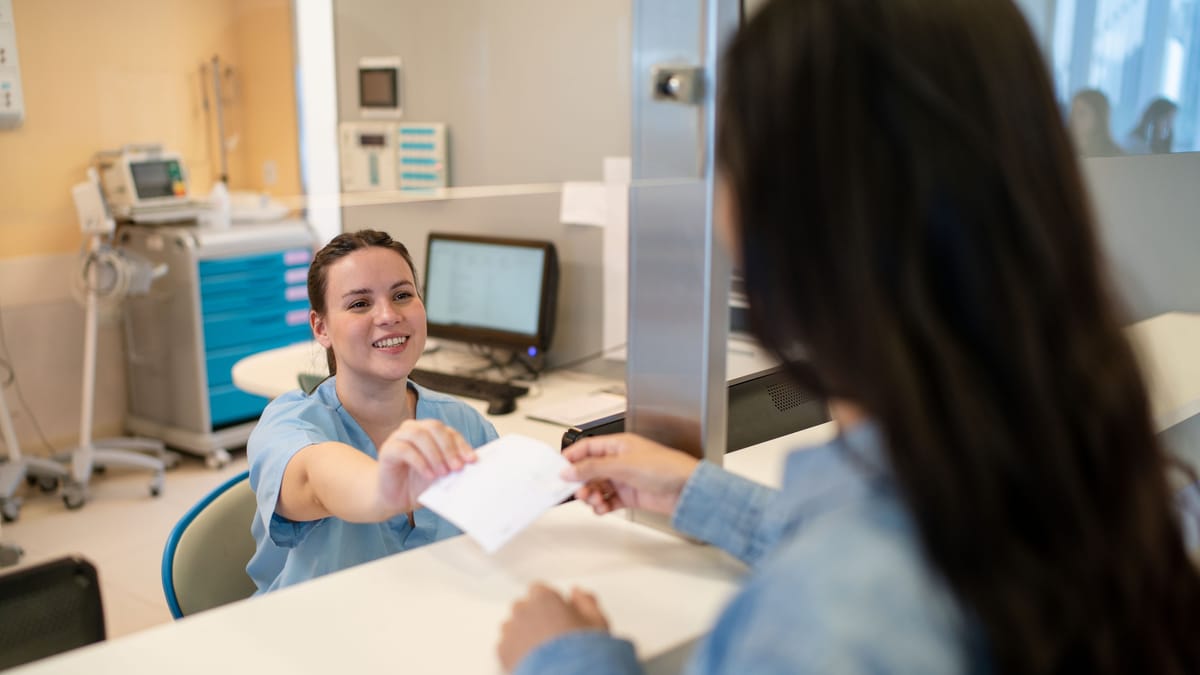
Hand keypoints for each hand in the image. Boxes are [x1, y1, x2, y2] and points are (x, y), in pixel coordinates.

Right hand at [375, 419, 476, 513]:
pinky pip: (404, 449)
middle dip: (449, 447)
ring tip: (442, 473)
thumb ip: (453, 466)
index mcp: (429, 432)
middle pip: (434, 427)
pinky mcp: (387, 449)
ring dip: (435, 454)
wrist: (394, 499)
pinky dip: (420, 462)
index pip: (449, 432)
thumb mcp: (440, 475)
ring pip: (419, 434)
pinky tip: (428, 475)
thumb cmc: (417, 484)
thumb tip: (472, 464)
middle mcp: (414, 429)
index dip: (461, 445)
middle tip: (457, 467)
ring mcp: (399, 437)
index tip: (471, 460)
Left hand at [498, 583, 609, 671]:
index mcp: (545, 598)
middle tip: (553, 634)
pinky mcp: (503, 652)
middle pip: (524, 607)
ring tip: (542, 650)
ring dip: (523, 632)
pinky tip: (532, 660)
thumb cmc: (582, 651)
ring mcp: (511, 631)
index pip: (540, 590)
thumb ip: (586, 602)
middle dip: (535, 616)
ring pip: (513, 625)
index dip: (551, 602)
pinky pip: (506, 645)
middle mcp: (523, 611)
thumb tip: (578, 593)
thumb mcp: (597, 622)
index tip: (561, 615)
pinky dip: (515, 650)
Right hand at [562, 433, 699, 516]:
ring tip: (594, 501)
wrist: (687, 490)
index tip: (560, 470)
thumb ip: (593, 468)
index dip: (572, 458)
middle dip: (582, 482)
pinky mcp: (631, 495)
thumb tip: (569, 470)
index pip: (588, 448)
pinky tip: (602, 508)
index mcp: (619, 445)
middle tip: (579, 492)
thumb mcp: (623, 465)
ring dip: (592, 495)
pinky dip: (602, 505)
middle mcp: (621, 460)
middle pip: (590, 470)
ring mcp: (625, 479)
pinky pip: (609, 500)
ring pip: (598, 486)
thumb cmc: (665, 467)